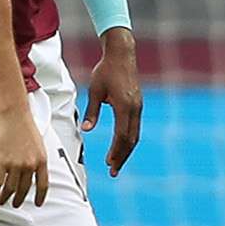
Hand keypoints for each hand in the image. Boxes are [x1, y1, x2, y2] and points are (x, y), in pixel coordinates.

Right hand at [0, 106, 47, 206]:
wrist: (13, 113)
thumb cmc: (24, 124)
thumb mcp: (38, 143)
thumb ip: (36, 158)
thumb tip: (34, 169)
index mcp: (42, 160)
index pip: (43, 184)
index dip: (41, 196)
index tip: (38, 203)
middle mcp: (30, 165)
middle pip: (25, 189)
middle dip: (20, 199)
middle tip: (16, 204)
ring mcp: (16, 164)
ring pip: (10, 189)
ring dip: (5, 197)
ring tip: (2, 200)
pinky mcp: (1, 162)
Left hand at [83, 27, 141, 175]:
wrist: (122, 54)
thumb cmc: (106, 71)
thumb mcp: (95, 90)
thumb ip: (91, 111)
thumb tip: (86, 130)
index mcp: (125, 106)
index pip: (121, 135)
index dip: (115, 151)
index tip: (108, 164)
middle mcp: (135, 109)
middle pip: (131, 139)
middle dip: (122, 156)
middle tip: (113, 171)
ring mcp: (138, 107)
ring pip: (134, 135)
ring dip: (126, 150)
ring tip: (117, 163)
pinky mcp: (138, 105)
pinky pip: (135, 127)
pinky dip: (128, 140)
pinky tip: (121, 146)